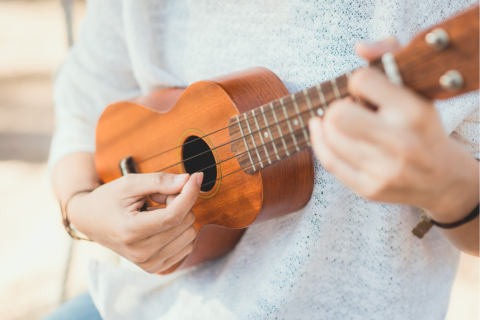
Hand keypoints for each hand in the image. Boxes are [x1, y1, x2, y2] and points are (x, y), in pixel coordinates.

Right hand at [67, 171, 202, 272]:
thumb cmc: (109, 199)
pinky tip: (160, 225)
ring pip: (190, 234)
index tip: (197, 177)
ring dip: (179, 217)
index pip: (174, 215)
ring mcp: (148, 263)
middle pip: (184, 222)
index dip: (190, 194)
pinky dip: (179, 230)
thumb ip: (159, 181)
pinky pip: (187, 246)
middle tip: (158, 197)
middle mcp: (140, 253)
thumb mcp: (130, 183)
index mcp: (131, 232)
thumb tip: (188, 180)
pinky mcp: (156, 267)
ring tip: (156, 212)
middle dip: (178, 203)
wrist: (90, 221)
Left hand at [308, 38, 478, 222]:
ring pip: (330, 137)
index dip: (357, 81)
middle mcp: (401, 142)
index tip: (364, 89)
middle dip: (337, 106)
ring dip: (328, 124)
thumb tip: (360, 47)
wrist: (443, 179)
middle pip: (338, 114)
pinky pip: (329, 161)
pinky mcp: (370, 189)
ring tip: (339, 122)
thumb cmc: (423, 127)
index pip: (361, 81)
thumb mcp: (417, 89)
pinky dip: (319, 141)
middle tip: (348, 109)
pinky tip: (320, 130)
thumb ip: (390, 56)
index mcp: (414, 112)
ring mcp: (384, 169)